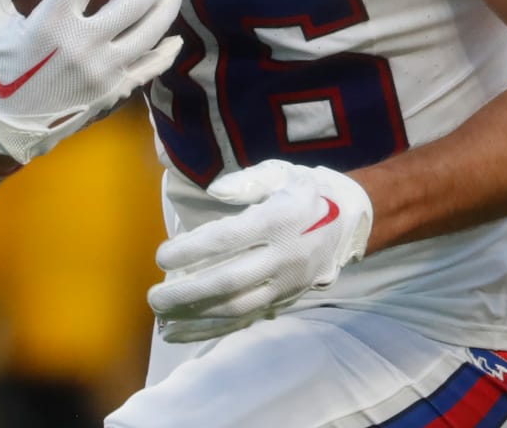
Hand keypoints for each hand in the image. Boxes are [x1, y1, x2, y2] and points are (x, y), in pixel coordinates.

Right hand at [0, 0, 181, 165]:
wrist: (2, 128)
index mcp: (51, 22)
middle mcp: (83, 45)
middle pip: (133, 1)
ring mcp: (103, 71)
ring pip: (149, 32)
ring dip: (166, 8)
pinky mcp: (112, 92)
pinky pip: (149, 68)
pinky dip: (165, 51)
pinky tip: (173, 39)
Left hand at [148, 159, 373, 342]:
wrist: (352, 220)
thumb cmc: (305, 190)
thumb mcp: (279, 172)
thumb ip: (246, 182)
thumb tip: (213, 190)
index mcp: (277, 221)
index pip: (227, 240)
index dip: (193, 250)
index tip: (161, 257)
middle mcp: (282, 257)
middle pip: (229, 281)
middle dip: (188, 294)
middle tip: (154, 298)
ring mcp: (286, 283)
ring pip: (238, 307)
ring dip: (198, 317)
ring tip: (164, 320)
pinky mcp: (286, 299)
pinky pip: (249, 318)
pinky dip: (217, 328)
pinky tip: (189, 333)